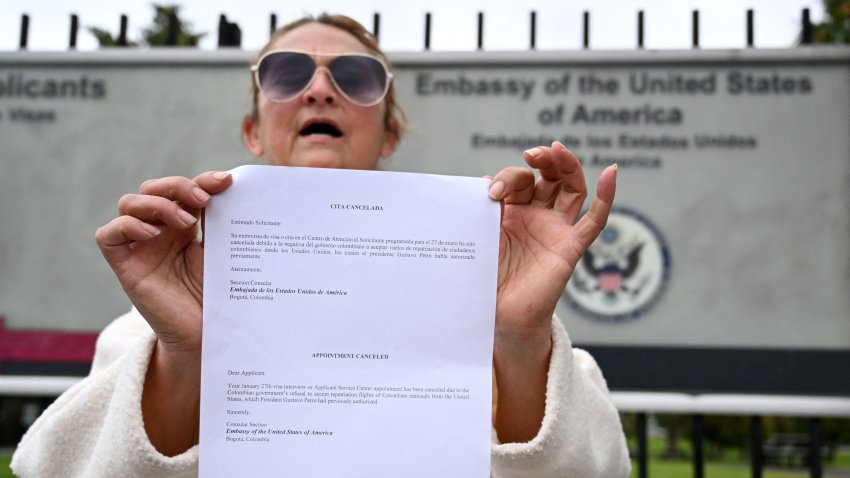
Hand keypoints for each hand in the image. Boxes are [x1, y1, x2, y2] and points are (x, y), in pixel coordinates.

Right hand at [94, 171, 231, 454]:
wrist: (209, 334)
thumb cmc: (220, 295)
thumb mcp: (224, 252)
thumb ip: (222, 222)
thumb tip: (235, 186)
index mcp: (185, 224)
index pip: (184, 188)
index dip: (202, 179)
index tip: (226, 182)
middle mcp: (160, 231)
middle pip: (153, 188)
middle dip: (178, 186)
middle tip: (203, 200)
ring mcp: (140, 246)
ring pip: (130, 203)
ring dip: (157, 204)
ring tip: (184, 221)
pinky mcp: (125, 266)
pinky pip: (108, 235)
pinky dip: (128, 226)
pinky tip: (154, 234)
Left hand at [488, 141, 615, 441]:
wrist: (498, 316)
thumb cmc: (485, 278)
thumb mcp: (479, 237)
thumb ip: (480, 211)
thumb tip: (480, 182)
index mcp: (512, 211)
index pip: (519, 180)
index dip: (507, 178)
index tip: (490, 191)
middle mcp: (537, 216)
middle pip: (549, 177)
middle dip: (542, 160)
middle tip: (532, 154)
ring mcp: (556, 229)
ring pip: (571, 188)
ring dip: (567, 166)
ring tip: (556, 150)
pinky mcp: (571, 246)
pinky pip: (594, 220)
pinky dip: (607, 196)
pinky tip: (611, 171)